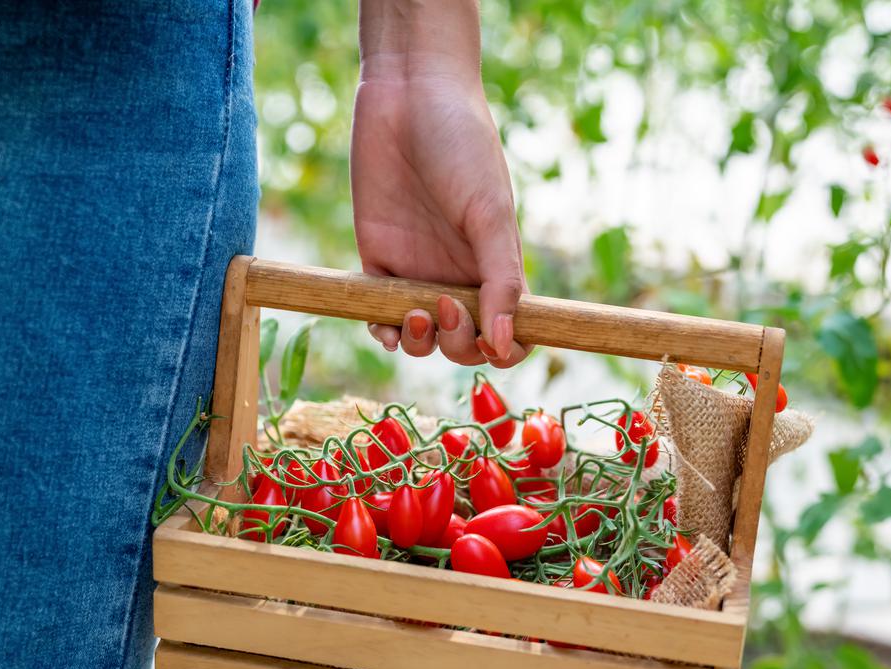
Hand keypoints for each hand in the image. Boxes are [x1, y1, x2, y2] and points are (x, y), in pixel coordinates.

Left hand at [351, 37, 527, 366]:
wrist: (408, 96)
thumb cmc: (463, 146)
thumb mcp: (490, 212)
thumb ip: (500, 279)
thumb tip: (504, 343)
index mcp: (497, 268)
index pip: (513, 332)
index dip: (509, 350)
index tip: (495, 343)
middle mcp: (460, 278)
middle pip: (465, 344)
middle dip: (459, 344)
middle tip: (445, 305)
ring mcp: (418, 273)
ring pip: (424, 340)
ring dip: (422, 343)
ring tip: (416, 311)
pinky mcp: (378, 262)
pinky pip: (380, 318)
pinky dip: (384, 333)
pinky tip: (387, 325)